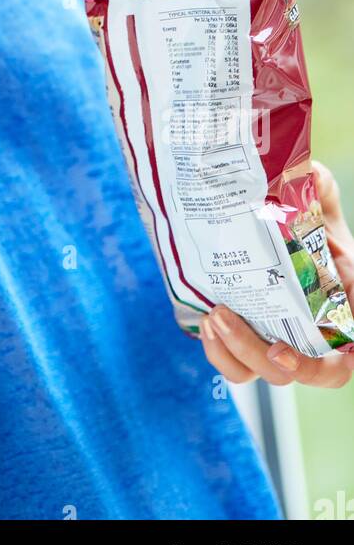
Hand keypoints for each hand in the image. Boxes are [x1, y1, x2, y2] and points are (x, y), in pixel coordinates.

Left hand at [198, 160, 353, 387]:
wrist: (271, 225)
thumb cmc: (309, 224)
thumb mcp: (319, 205)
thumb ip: (319, 191)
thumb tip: (312, 172)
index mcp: (342, 308)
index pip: (345, 354)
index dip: (325, 362)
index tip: (293, 349)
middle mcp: (314, 333)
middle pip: (304, 371)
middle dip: (271, 358)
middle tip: (241, 326)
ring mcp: (279, 340)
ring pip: (264, 372)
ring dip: (238, 353)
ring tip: (214, 317)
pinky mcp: (247, 340)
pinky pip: (235, 365)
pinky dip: (220, 354)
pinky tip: (205, 323)